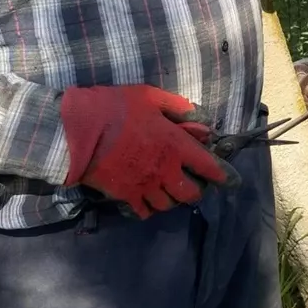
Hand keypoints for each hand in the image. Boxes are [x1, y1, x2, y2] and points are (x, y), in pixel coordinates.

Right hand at [61, 85, 230, 219]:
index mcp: (174, 145)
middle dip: (197, 190)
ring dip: (174, 199)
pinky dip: (150, 208)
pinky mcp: (124, 196)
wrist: (76, 132)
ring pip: (168, 205)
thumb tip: (198, 117)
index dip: (223, 176)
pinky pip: (144, 211)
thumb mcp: (150, 97)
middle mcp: (164, 170)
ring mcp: (144, 186)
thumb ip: (177, 107)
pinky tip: (148, 198)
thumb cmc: (115, 108)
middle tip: (195, 183)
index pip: (208, 166)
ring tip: (171, 190)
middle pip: (190, 193)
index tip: (231, 181)